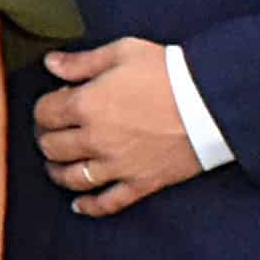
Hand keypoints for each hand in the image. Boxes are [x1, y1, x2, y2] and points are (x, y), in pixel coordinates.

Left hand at [33, 40, 202, 215]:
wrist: (214, 101)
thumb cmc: (169, 71)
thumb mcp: (123, 53)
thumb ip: (81, 62)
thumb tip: (50, 63)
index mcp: (86, 105)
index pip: (45, 113)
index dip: (46, 107)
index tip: (58, 101)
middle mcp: (95, 140)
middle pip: (52, 147)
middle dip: (47, 137)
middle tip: (54, 131)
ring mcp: (117, 165)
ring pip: (72, 178)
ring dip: (58, 172)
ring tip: (58, 165)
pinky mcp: (141, 183)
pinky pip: (108, 203)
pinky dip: (90, 206)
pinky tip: (78, 205)